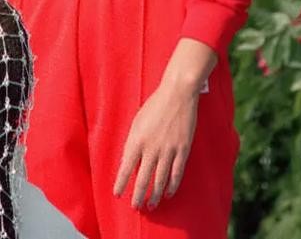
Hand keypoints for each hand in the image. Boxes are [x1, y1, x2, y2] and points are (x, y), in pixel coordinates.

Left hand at [113, 80, 198, 209]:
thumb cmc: (154, 106)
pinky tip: (168, 193)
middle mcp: (151, 147)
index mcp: (137, 138)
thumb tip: (129, 162)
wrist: (177, 94)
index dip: (121, 182)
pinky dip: (172, 186)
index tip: (117, 194)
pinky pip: (176, 173)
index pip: (125, 167)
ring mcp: (168, 149)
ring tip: (151, 205)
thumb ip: (133, 142)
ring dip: (154, 195)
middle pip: (143, 178)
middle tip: (135, 207)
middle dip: (138, 195)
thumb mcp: (137, 122)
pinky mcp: (182, 149)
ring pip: (160, 180)